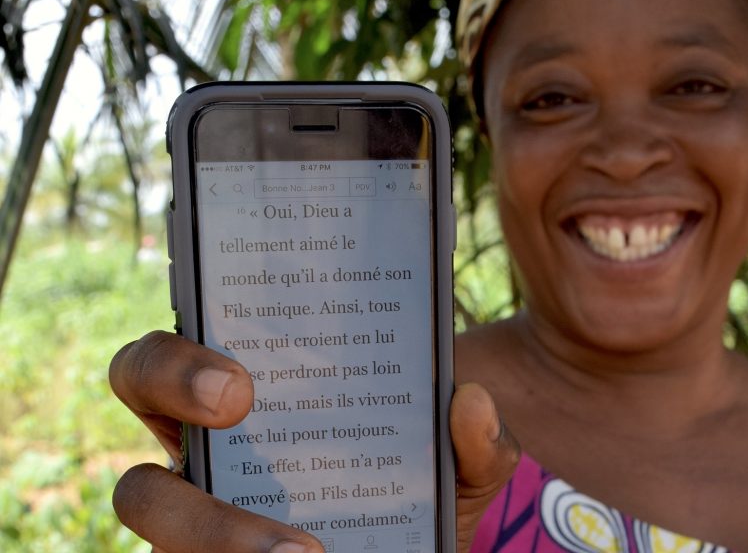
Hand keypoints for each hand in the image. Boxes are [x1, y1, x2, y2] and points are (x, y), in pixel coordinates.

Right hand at [109, 332, 518, 552]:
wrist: (422, 547)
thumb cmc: (424, 490)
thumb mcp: (463, 464)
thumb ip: (477, 438)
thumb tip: (469, 402)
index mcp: (255, 387)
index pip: (180, 346)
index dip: (180, 356)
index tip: (242, 384)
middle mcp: (208, 437)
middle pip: (138, 385)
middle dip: (172, 387)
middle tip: (240, 408)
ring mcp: (197, 501)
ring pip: (144, 497)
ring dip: (212, 527)